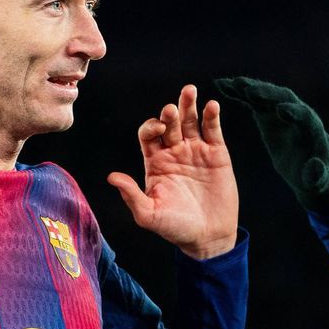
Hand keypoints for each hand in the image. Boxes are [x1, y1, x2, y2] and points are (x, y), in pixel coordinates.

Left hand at [107, 84, 238, 259]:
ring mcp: (195, 151)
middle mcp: (173, 152)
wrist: (207, 237)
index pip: (148, 135)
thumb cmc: (175, 228)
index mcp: (155, 162)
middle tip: (171, 111)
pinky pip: (212, 130)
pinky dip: (212, 116)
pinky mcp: (217, 154)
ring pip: (190, 121)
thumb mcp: (149, 215)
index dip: (151, 127)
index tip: (158, 130)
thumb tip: (112, 177)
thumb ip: (131, 196)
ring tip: (190, 91)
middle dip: (169, 114)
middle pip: (169, 124)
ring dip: (189, 105)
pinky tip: (211, 106)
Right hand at [213, 77, 328, 212]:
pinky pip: (253, 100)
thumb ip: (316, 174)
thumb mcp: (316, 179)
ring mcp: (282, 110)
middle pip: (284, 98)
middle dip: (268, 94)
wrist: (306, 168)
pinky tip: (224, 86)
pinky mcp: (268, 112)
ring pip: (266, 95)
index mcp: (312, 129)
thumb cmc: (314, 176)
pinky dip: (239, 93)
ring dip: (249, 88)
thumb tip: (315, 167)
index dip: (294, 112)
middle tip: (251, 91)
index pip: (305, 117)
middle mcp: (298, 113)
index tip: (281, 110)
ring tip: (232, 84)